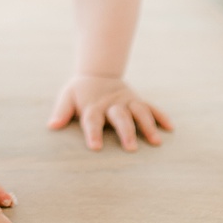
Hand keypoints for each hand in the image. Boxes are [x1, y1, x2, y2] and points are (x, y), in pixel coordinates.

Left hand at [48, 73, 172, 151]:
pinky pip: (152, 107)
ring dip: (148, 126)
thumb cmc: (80, 91)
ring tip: (156, 142)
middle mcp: (112, 103)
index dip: (93, 133)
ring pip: (140, 112)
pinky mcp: (137, 100)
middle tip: (131, 149)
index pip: (93, 120)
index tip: (95, 148)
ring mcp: (127, 101)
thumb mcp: (67, 96)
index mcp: (93, 105)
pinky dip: (161, 116)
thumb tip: (52, 126)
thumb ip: (61, 111)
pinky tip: (170, 128)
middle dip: (126, 132)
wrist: (98, 72)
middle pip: (120, 117)